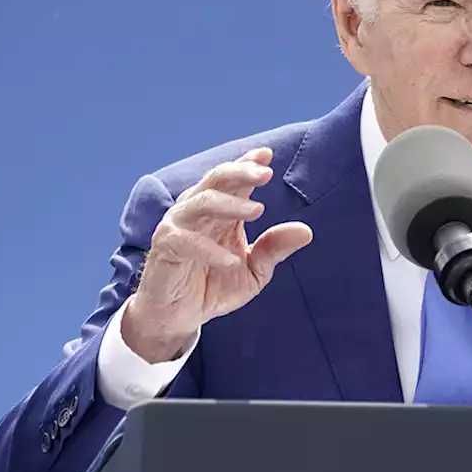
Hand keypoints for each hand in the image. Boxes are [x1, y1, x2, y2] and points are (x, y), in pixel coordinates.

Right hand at [121, 147, 312, 362]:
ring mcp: (178, 227)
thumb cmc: (214, 286)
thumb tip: (306, 231)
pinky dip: (210, 250)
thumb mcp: (254, 271)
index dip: (248, 163)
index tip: (268, 154)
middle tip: (265, 174)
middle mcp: (197, 212)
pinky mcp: (165, 248)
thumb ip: (274, 249)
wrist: (180, 316)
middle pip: (215, 179)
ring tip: (258, 210)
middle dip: (240, 172)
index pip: (233, 179)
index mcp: (219, 211)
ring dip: (229, 204)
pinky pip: (186, 241)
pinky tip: (231, 260)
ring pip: (200, 202)